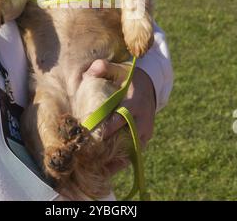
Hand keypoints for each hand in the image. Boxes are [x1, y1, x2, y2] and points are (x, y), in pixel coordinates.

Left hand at [83, 59, 155, 173]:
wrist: (150, 87)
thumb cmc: (129, 78)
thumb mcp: (119, 69)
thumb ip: (104, 67)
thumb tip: (90, 71)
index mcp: (135, 103)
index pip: (120, 119)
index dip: (104, 128)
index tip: (87, 133)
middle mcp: (142, 120)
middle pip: (124, 139)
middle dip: (106, 147)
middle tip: (86, 155)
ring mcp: (145, 132)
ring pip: (130, 151)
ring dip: (113, 160)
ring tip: (93, 167)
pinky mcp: (144, 140)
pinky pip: (133, 155)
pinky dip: (120, 163)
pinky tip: (104, 170)